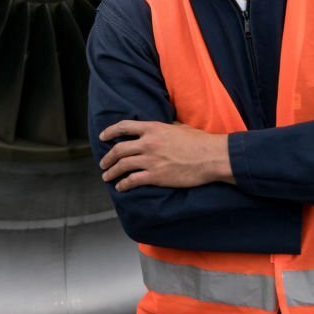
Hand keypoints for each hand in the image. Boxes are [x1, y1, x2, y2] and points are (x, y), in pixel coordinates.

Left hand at [98, 120, 232, 191]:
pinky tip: (121, 187)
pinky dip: (123, 184)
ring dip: (111, 172)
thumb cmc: (199, 141)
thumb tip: (160, 127)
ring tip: (107, 176)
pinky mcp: (156, 176)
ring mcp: (151, 160)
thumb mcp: (179, 127)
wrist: (211, 157)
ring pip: (122, 166)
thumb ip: (165, 126)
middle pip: (119, 149)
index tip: (102, 137)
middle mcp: (148, 143)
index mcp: (153, 128)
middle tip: (103, 163)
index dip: (110, 131)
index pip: (124, 127)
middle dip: (107, 157)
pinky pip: (133, 180)